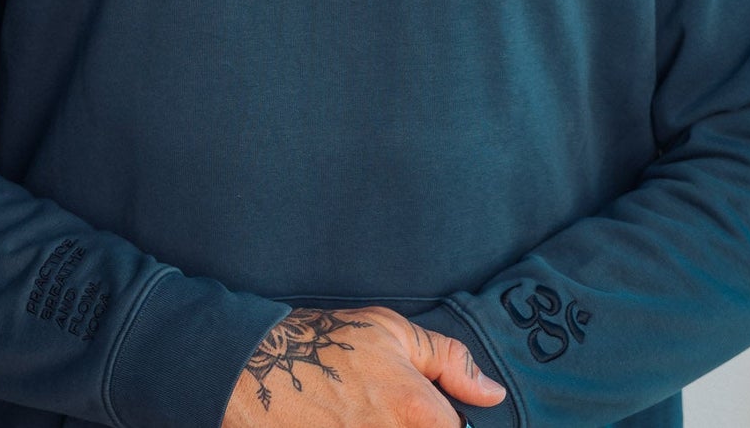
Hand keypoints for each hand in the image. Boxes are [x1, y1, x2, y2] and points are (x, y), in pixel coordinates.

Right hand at [223, 305, 506, 427]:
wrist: (258, 370)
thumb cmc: (326, 345)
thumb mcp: (392, 332)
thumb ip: (449, 360)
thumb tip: (491, 393)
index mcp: (417, 413)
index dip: (446, 423)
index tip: (426, 414)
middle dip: (417, 426)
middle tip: (389, 410)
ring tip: (364, 414)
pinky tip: (351, 422)